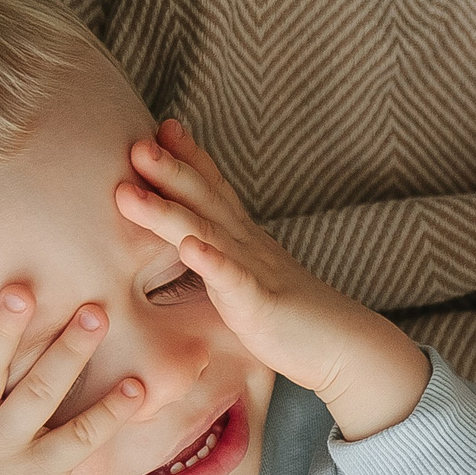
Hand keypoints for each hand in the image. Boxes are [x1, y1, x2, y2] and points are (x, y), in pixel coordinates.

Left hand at [116, 121, 427, 439]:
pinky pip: (234, 280)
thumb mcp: (248, 278)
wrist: (345, 348)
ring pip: (206, 232)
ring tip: (130, 193)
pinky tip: (190, 247)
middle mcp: (247, 245)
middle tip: (137, 143)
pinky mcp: (261, 306)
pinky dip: (212, 261)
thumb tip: (191, 245)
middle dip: (169, 169)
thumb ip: (221, 258)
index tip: (162, 126)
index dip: (189, 157)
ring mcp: (254, 272)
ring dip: (167, 211)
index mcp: (243, 239)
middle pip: (204, 198)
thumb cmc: (293, 319)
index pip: (214, 189)